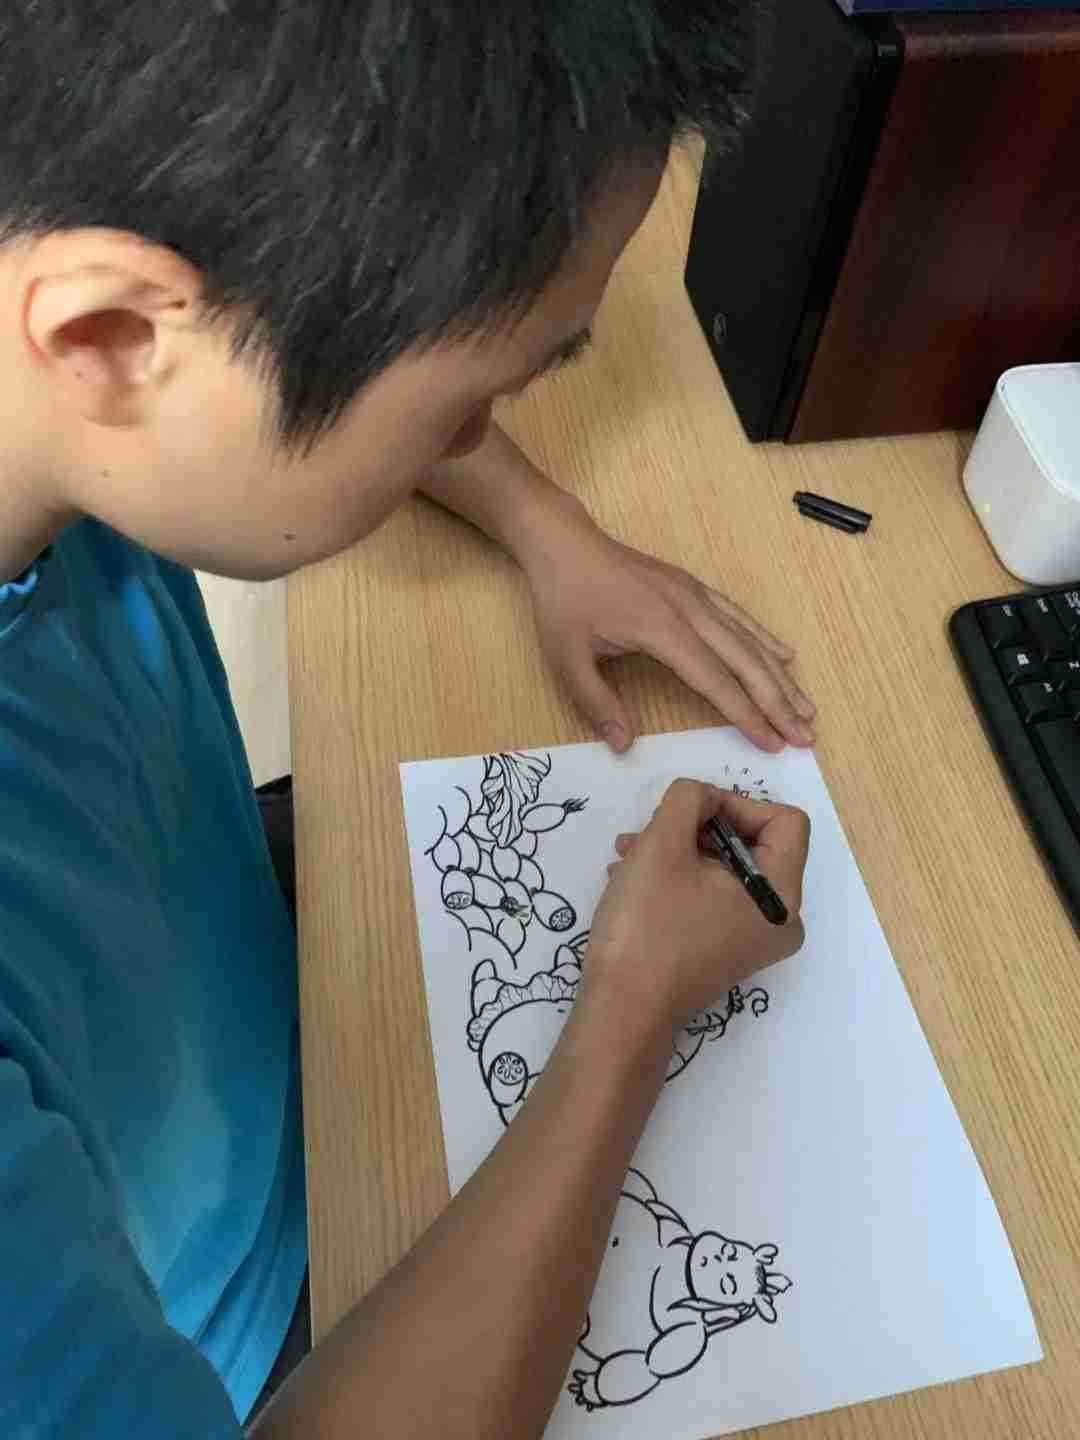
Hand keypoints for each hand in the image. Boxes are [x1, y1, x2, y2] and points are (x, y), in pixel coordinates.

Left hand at [521, 513, 815, 753]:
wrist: (564, 544)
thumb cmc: (563, 602)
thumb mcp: (566, 657)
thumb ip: (595, 703)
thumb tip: (623, 745)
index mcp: (662, 629)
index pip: (715, 680)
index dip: (746, 714)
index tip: (772, 742)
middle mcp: (689, 610)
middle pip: (745, 662)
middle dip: (779, 702)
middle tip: (806, 736)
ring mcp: (695, 595)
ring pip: (749, 639)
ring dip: (781, 676)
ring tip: (807, 707)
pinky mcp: (693, 586)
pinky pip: (739, 615)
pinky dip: (766, 637)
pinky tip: (786, 655)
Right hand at [580, 782, 808, 1041]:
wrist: (623, 1011)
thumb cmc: (648, 927)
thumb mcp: (663, 844)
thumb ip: (689, 799)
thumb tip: (705, 796)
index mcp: (782, 896)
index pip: (784, 821)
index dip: (738, 803)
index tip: (690, 810)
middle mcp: (779, 920)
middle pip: (754, 844)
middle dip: (698, 827)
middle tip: (651, 828)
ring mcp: (753, 939)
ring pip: (726, 869)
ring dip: (680, 850)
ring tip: (630, 852)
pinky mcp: (726, 950)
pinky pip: (714, 896)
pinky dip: (679, 878)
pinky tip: (633, 877)